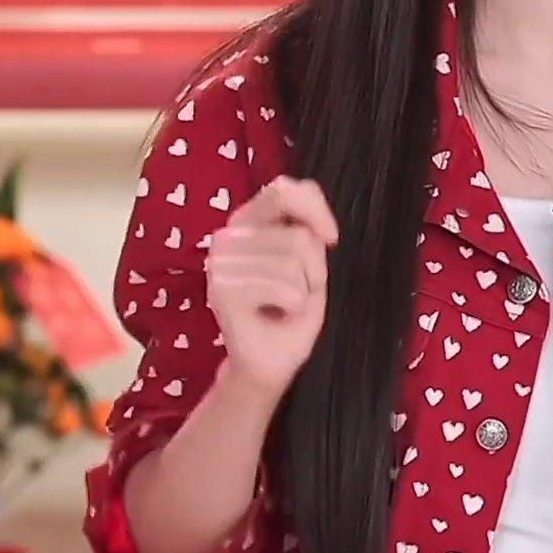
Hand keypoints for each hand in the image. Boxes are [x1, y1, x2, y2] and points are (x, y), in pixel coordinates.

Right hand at [205, 175, 339, 395]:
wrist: (269, 362)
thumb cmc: (290, 312)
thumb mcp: (310, 264)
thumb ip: (307, 232)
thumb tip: (314, 230)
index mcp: (248, 221)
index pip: (284, 190)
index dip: (315, 209)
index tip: (332, 239)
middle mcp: (228, 235)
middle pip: (298, 237)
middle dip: (313, 270)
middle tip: (295, 293)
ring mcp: (220, 262)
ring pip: (292, 263)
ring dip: (301, 292)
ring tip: (282, 306)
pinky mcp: (221, 290)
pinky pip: (283, 289)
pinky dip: (293, 307)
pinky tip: (273, 316)